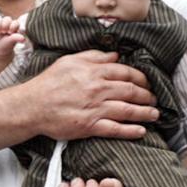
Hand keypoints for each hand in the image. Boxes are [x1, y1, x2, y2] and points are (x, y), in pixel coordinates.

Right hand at [0, 16, 25, 72]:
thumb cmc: (6, 46)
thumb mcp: (11, 42)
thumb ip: (16, 38)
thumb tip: (23, 38)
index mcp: (14, 28)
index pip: (15, 22)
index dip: (12, 26)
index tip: (10, 33)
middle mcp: (6, 26)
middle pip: (7, 18)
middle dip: (5, 25)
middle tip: (3, 32)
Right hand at [28, 52, 157, 141]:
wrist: (31, 106)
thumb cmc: (48, 83)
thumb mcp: (69, 61)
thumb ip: (93, 57)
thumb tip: (115, 56)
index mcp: (94, 72)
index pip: (126, 73)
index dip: (141, 77)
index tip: (147, 82)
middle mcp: (98, 90)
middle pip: (132, 91)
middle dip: (147, 95)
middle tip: (154, 98)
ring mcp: (95, 109)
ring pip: (128, 110)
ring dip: (145, 113)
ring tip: (154, 114)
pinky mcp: (89, 126)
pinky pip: (116, 129)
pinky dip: (131, 131)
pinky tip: (141, 131)